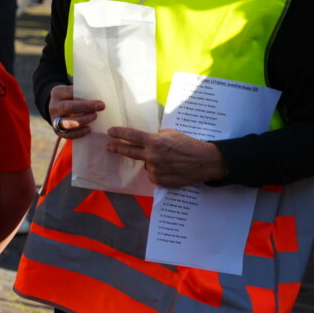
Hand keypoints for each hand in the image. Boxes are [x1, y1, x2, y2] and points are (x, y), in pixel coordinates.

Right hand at [47, 84, 104, 139]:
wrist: (59, 109)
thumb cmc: (72, 99)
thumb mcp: (73, 92)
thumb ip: (82, 93)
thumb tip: (99, 97)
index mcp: (57, 93)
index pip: (70, 93)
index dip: (84, 97)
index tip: (100, 102)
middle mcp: (53, 106)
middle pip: (68, 107)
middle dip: (85, 107)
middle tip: (101, 107)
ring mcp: (54, 120)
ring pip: (66, 123)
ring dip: (82, 120)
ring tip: (94, 117)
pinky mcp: (57, 131)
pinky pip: (67, 135)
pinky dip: (79, 133)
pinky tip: (89, 129)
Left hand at [105, 127, 226, 187]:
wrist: (204, 162)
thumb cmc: (189, 145)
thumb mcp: (171, 133)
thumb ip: (156, 136)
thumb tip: (146, 138)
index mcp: (154, 142)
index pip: (131, 136)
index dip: (119, 133)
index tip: (110, 132)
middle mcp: (152, 156)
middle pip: (129, 151)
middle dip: (117, 148)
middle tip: (109, 146)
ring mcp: (155, 169)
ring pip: (145, 164)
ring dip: (151, 161)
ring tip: (167, 160)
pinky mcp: (159, 180)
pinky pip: (153, 175)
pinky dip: (158, 171)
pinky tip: (169, 168)